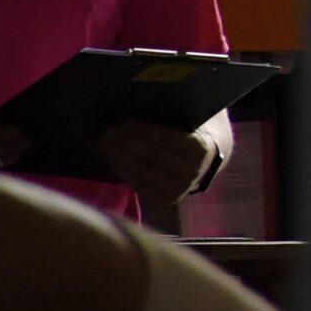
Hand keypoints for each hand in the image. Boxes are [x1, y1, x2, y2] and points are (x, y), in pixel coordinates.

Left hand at [98, 119, 218, 206]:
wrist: (204, 163)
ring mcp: (178, 188)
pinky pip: (138, 183)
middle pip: (151, 154)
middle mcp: (191, 171)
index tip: (122, 123)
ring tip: (106, 142)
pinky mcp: (164, 199)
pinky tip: (112, 157)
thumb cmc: (189, 135)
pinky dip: (122, 169)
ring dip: (120, 155)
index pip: (165, 137)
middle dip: (126, 142)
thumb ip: (169, 119)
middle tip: (108, 131)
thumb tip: (133, 111)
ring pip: (142, 169)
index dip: (142, 130)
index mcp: (200, 149)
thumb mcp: (188, 124)